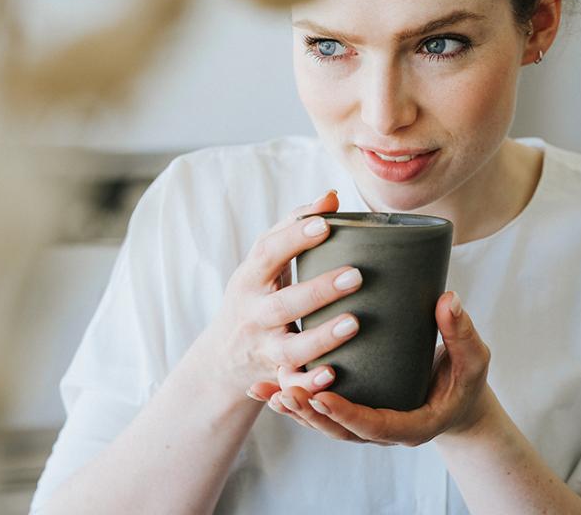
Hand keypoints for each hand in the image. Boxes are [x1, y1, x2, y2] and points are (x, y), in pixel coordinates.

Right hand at [207, 189, 363, 398]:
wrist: (224, 358)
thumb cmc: (255, 296)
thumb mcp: (263, 263)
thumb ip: (293, 227)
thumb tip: (332, 195)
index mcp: (250, 279)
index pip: (268, 253)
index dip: (295, 238)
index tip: (326, 223)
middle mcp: (253, 314)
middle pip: (283, 304)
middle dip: (318, 290)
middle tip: (356, 274)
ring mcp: (263, 349)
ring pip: (291, 349)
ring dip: (322, 337)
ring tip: (354, 322)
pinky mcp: (276, 378)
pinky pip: (293, 384)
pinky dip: (311, 383)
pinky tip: (335, 375)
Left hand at [261, 291, 492, 443]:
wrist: (458, 398)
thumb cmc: (464, 380)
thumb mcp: (471, 359)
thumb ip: (460, 333)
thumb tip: (448, 300)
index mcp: (412, 424)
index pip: (375, 426)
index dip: (347, 413)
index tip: (321, 395)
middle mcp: (384, 429)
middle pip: (340, 429)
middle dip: (309, 411)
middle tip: (283, 389)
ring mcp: (366, 422)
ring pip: (325, 423)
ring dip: (295, 408)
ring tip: (265, 390)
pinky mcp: (355, 408)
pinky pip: (321, 410)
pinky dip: (295, 402)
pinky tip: (267, 389)